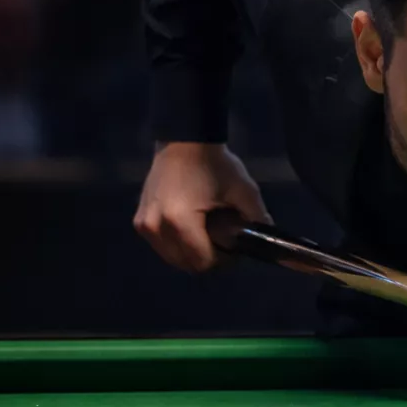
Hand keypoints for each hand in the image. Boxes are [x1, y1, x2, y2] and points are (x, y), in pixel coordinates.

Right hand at [133, 142, 271, 272]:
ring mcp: (145, 225)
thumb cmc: (215, 164)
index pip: (204, 262)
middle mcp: (157, 227)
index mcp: (181, 222)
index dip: (224, 261)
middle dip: (209, 260)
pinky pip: (161, 246)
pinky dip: (177, 245)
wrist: (184, 141)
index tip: (235, 249)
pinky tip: (192, 231)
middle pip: (187, 264)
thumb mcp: (244, 191)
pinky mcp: (139, 220)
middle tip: (224, 244)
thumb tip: (268, 242)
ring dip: (192, 255)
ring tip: (208, 237)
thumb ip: (258, 219)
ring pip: (173, 258)